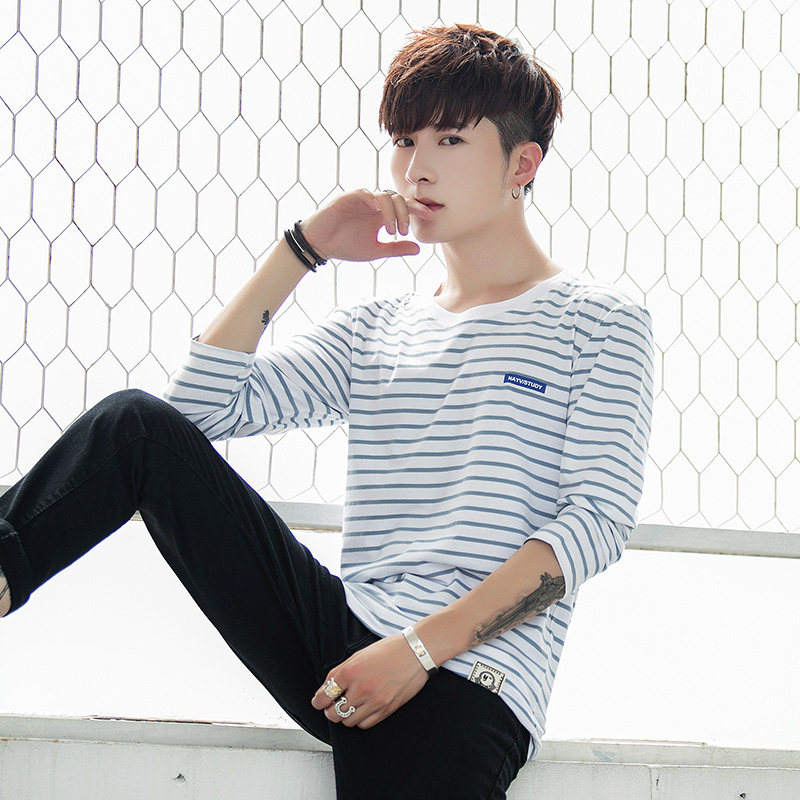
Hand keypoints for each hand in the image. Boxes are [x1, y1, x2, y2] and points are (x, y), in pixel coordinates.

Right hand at [299, 188, 435, 262]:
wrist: (320, 245)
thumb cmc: (345, 246)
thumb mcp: (375, 250)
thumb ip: (395, 248)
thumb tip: (418, 248)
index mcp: (382, 215)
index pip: (404, 207)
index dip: (418, 209)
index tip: (431, 216)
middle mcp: (375, 205)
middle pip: (399, 199)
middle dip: (406, 213)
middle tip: (404, 231)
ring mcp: (362, 200)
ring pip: (385, 196)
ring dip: (392, 212)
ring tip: (391, 231)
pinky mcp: (348, 198)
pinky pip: (366, 194)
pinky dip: (374, 201)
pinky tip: (378, 213)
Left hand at [311, 633, 429, 729]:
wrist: (415, 652)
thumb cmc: (388, 650)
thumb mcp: (359, 655)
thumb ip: (341, 671)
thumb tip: (326, 688)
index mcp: (351, 671)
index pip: (324, 695)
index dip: (318, 701)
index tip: (318, 702)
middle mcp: (361, 688)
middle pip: (334, 713)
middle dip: (330, 711)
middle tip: (332, 706)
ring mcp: (374, 701)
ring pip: (348, 721)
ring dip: (345, 716)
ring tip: (349, 707)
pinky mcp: (386, 709)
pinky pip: (364, 724)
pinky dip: (360, 720)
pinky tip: (362, 710)